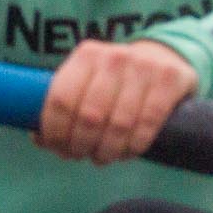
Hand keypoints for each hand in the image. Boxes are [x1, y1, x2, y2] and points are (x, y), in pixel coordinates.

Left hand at [37, 40, 198, 164]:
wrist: (165, 58)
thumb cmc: (117, 80)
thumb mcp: (89, 80)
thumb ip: (66, 104)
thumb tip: (40, 139)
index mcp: (86, 55)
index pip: (61, 99)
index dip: (56, 132)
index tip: (58, 148)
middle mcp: (115, 57)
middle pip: (89, 115)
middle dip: (82, 144)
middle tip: (83, 156)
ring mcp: (145, 66)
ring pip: (119, 123)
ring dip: (108, 149)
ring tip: (104, 157)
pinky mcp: (171, 79)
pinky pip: (148, 122)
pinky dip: (135, 145)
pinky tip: (128, 152)